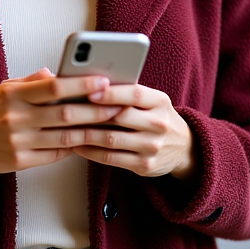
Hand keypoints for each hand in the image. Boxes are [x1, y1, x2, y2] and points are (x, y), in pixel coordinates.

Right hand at [0, 68, 124, 182]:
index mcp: (14, 95)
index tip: (103, 81)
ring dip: (90, 132)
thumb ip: (33, 81)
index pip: (53, 87)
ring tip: (110, 126)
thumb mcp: (6, 88)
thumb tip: (59, 73)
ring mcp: (17, 142)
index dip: (81, 84)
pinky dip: (73, 148)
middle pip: (64, 114)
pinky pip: (54, 154)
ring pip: (64, 137)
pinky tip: (87, 142)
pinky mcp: (19, 162)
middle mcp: (15, 118)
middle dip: (95, 110)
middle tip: (117, 106)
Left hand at [71, 81, 198, 178]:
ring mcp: (152, 147)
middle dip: (90, 113)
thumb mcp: (151, 101)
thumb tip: (88, 83)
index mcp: (160, 101)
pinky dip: (90, 151)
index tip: (88, 90)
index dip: (111, 93)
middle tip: (66, 110)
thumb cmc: (155, 117)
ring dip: (85, 134)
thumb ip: (126, 92)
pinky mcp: (144, 165)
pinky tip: (76, 145)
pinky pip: (110, 158)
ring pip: (111, 139)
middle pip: (120, 117)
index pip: (135, 94)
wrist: (184, 148)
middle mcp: (159, 124)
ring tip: (65, 127)